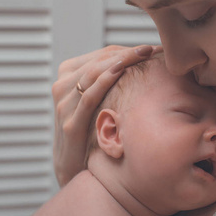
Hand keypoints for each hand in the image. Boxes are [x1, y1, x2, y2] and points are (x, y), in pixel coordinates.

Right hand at [52, 44, 162, 186]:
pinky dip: (105, 80)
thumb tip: (144, 63)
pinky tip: (122, 70)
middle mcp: (62, 86)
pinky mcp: (71, 123)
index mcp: (68, 75)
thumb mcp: (97, 99)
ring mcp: (64, 104)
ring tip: (144, 54)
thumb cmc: (93, 128)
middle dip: (128, 52)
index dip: (129, 49)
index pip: (103, 54)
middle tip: (152, 48)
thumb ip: (110, 80)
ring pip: (94, 72)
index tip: (153, 48)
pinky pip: (89, 96)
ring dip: (121, 60)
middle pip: (100, 60)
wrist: (73, 167)